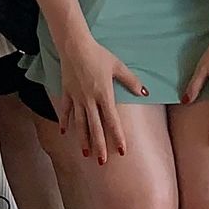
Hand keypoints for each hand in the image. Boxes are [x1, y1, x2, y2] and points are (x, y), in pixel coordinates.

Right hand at [57, 34, 145, 166]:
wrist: (75, 46)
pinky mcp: (67, 93)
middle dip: (99, 146)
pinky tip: (64, 133)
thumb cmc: (98, 54)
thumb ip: (131, 81)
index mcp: (104, 95)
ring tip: (85, 153)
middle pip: (95, 127)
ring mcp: (77, 98)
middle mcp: (90, 100)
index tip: (122, 151)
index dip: (118, 136)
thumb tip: (144, 92)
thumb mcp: (118, 66)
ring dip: (83, 139)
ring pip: (80, 123)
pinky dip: (64, 121)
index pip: (112, 121)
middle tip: (102, 161)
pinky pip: (66, 110)